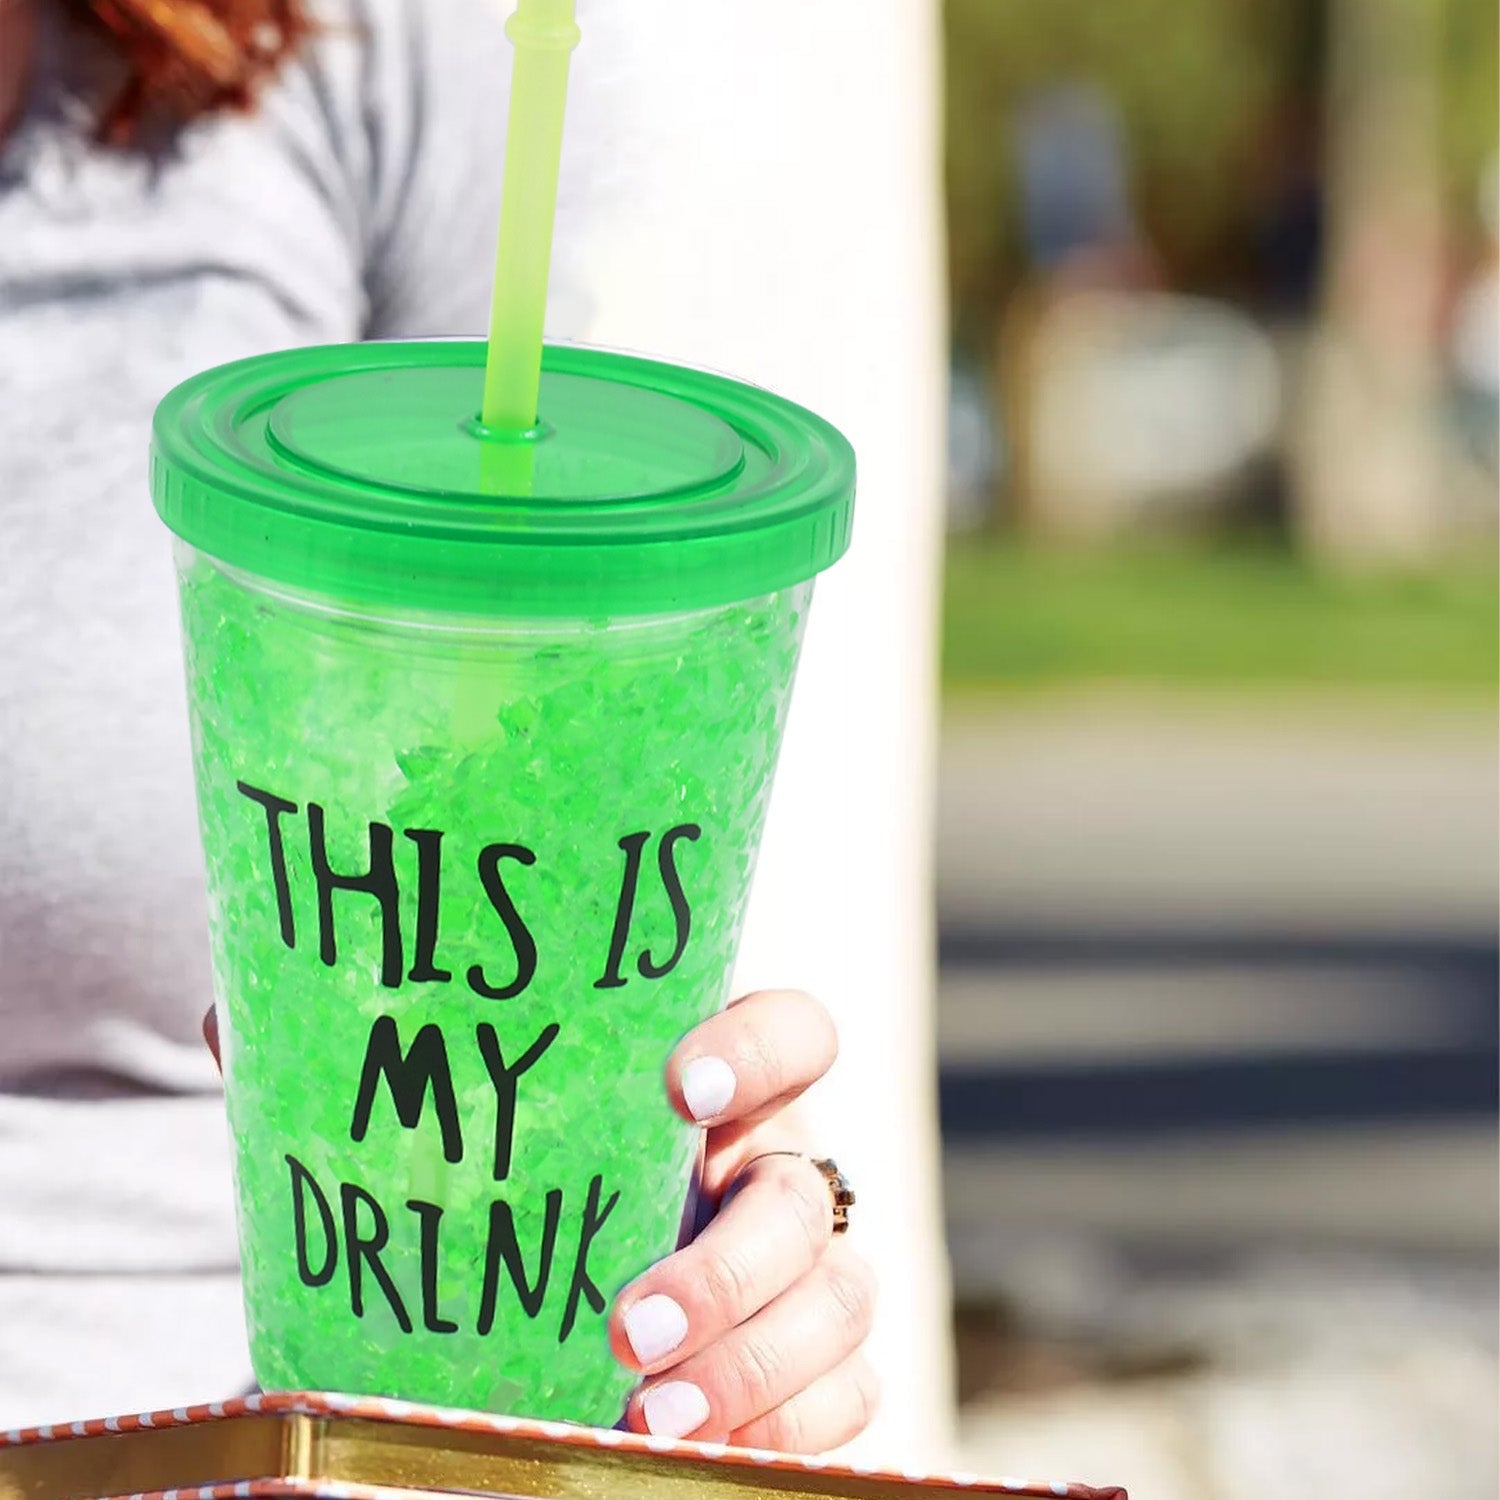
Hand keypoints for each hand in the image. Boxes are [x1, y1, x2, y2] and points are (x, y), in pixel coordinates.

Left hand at [202, 990, 877, 1451]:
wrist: (554, 1299)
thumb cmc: (519, 1192)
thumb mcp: (467, 1132)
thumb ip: (377, 1071)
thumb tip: (231, 1022)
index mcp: (719, 1089)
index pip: (794, 1031)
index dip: (760, 1049)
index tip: (677, 1081)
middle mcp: (779, 1170)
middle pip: (809, 1194)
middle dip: (734, 1264)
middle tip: (627, 1320)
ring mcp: (809, 1275)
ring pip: (844, 1301)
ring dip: (760, 1364)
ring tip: (651, 1415)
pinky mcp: (818, 1370)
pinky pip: (851, 1399)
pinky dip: (789, 1431)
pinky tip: (694, 1450)